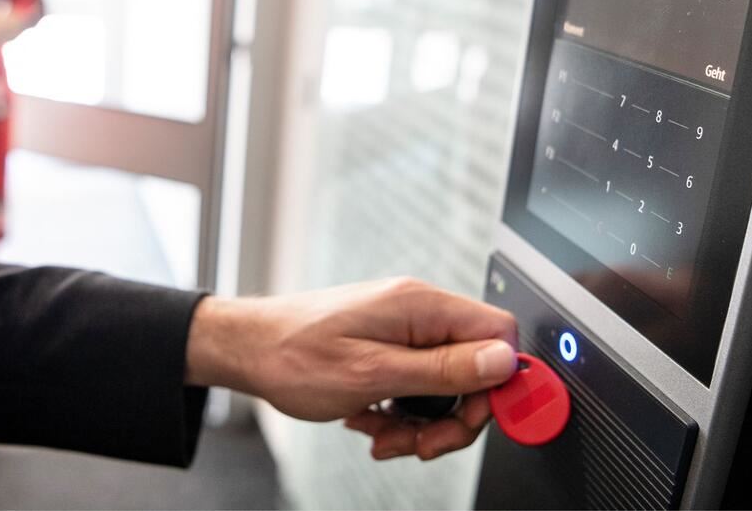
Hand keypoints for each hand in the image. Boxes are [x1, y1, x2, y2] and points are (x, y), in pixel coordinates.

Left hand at [185, 277, 517, 459]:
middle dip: (453, 417)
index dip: (500, 383)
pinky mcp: (388, 344)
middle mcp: (418, 311)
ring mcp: (402, 328)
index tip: (479, 420)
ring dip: (422, 422)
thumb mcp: (374, 375)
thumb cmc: (294, 356)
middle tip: (420, 445)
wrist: (247, 350)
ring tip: (385, 438)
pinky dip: (400, 412)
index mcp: (421, 307)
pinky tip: (371, 422)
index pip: (498, 333)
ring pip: (446, 382)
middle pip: (476, 366)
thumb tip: (504, 362)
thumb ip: (443, 370)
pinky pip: (417, 384)